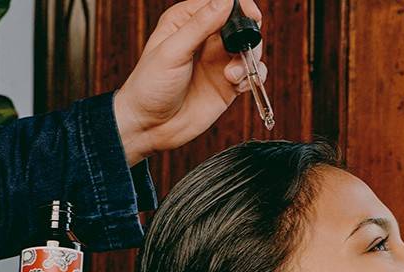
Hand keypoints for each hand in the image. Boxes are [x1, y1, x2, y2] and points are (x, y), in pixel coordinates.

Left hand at [114, 0, 265, 164]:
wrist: (150, 126)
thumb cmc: (151, 87)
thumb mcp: (172, 51)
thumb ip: (199, 26)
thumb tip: (226, 1)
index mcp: (186, 22)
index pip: (220, 3)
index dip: (239, 6)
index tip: (252, 17)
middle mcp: (205, 40)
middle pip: (239, 26)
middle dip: (248, 36)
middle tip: (243, 51)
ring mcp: (218, 64)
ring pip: (249, 51)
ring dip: (249, 61)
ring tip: (232, 77)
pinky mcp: (227, 87)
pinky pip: (250, 76)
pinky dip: (252, 78)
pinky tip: (239, 86)